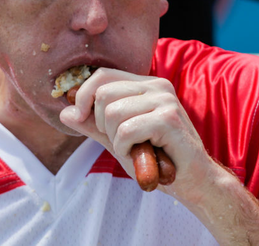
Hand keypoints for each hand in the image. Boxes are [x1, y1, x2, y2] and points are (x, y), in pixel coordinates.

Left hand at [59, 68, 213, 202]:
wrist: (194, 182)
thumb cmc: (158, 160)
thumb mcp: (118, 140)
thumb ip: (93, 125)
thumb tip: (64, 112)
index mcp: (146, 85)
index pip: (102, 75)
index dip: (83, 96)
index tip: (80, 118)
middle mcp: (157, 86)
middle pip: (103, 93)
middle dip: (102, 124)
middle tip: (122, 141)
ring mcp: (165, 100)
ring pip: (112, 113)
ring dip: (117, 140)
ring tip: (137, 149)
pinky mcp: (168, 118)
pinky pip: (126, 130)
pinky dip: (127, 148)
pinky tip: (143, 155)